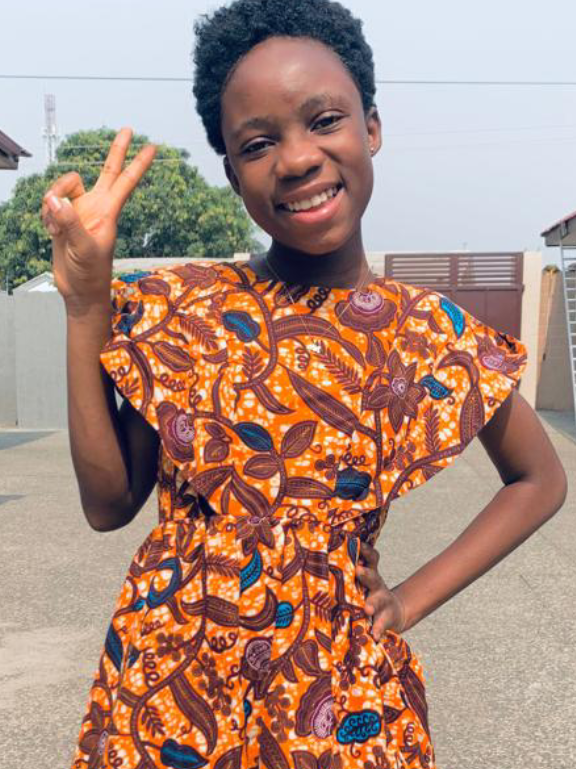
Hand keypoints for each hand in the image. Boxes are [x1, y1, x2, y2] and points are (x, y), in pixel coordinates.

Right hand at [41, 127, 155, 307]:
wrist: (78, 290)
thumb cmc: (90, 273)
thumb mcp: (82, 248)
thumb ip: (69, 222)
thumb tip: (55, 199)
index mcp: (108, 212)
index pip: (126, 181)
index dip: (138, 163)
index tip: (152, 146)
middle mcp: (95, 206)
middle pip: (108, 170)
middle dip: (116, 150)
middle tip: (127, 129)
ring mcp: (79, 211)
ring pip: (63, 186)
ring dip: (53, 199)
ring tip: (54, 226)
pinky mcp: (63, 218)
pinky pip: (50, 203)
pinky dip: (46, 215)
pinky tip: (51, 232)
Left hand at [356, 541, 405, 639]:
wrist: (394, 612)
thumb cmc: (370, 593)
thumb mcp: (365, 579)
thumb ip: (351, 569)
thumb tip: (329, 553)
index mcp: (370, 574)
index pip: (370, 558)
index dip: (365, 550)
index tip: (356, 542)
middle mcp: (377, 587)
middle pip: (373, 577)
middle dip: (366, 574)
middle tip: (358, 569)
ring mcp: (382, 603)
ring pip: (377, 601)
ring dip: (372, 604)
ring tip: (367, 609)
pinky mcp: (385, 620)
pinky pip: (381, 625)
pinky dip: (377, 630)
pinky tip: (374, 636)